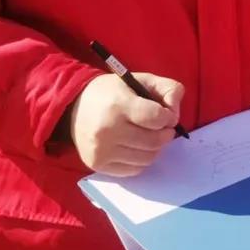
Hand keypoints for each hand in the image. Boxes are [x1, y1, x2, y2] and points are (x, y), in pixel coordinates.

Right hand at [69, 72, 184, 175]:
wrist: (73, 106)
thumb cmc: (112, 92)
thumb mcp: (140, 79)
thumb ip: (168, 89)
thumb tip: (176, 113)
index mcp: (118, 105)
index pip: (156, 118)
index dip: (168, 117)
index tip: (166, 115)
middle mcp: (107, 130)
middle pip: (154, 141)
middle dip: (165, 134)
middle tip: (163, 128)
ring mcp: (101, 150)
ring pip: (146, 158)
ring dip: (156, 148)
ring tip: (150, 136)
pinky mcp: (98, 164)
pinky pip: (133, 170)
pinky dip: (142, 160)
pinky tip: (137, 147)